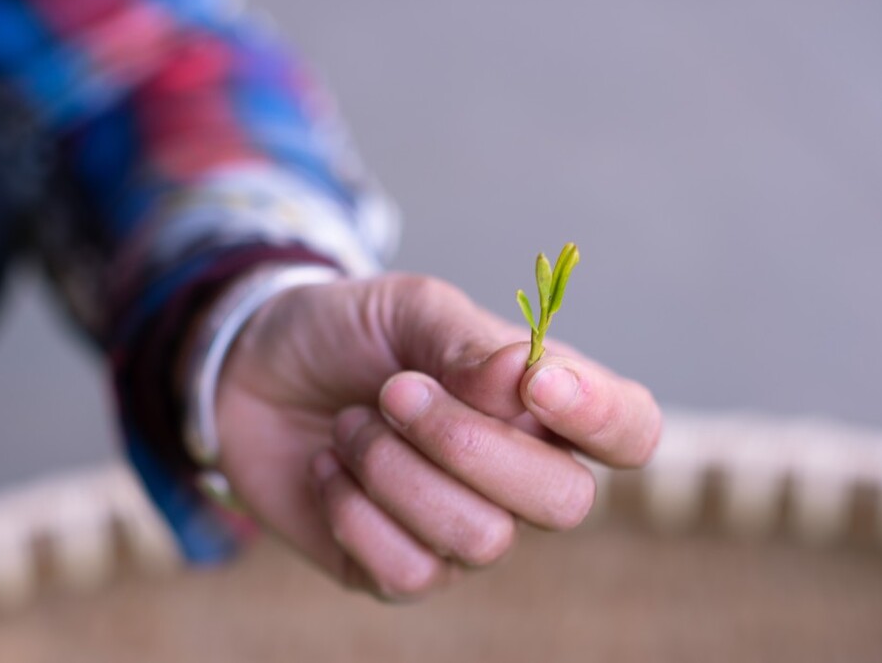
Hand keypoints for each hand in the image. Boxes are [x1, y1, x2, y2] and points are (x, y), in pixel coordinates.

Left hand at [207, 272, 660, 598]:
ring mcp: (464, 530)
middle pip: (564, 501)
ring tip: (353, 422)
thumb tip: (525, 378)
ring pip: (482, 539)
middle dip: (467, 442)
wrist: (251, 371)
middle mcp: (520, 476)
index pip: (630, 431)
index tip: (536, 384)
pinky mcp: (402, 571)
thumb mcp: (406, 309)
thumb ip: (467, 341)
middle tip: (394, 390)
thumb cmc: (347, 333)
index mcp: (543, 402)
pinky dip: (353, 509)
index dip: (602, 418)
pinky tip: (329, 467)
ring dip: (395, 469)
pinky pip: (410, 571)